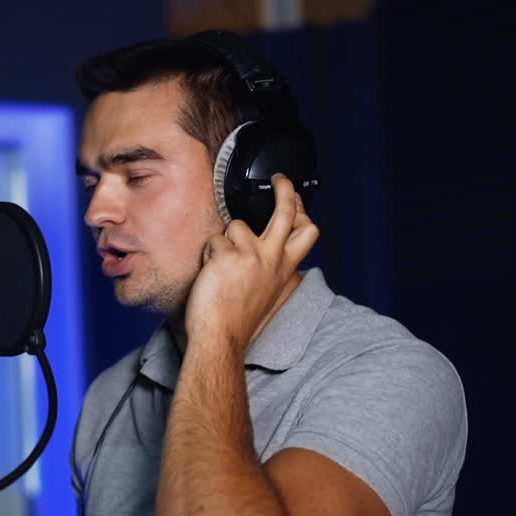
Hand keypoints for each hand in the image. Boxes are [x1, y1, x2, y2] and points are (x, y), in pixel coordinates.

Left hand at [183, 173, 318, 353]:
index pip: (308, 233)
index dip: (303, 212)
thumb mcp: (269, 292)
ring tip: (220, 266)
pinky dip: (208, 255)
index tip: (296, 200)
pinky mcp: (228, 255)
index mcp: (285, 268)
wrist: (221, 336)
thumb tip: (274, 246)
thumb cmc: (239, 318)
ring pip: (237, 225)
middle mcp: (273, 258)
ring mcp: (252, 255)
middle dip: (286, 189)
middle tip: (280, 179)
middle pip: (286, 211)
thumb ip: (274, 267)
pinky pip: (213, 241)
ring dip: (224, 241)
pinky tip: (209, 274)